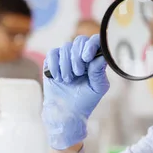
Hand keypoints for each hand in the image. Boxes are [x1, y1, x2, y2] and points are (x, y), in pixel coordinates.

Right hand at [42, 34, 108, 149]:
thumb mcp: (97, 88)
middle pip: (79, 40)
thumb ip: (99, 72)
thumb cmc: (85, 100)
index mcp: (94, 59)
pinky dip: (55, 65)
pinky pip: (52, 53)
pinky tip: (58, 78)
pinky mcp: (52, 61)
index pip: (95, 41)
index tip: (87, 57)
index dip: (91, 45)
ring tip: (68, 80)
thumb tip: (100, 56)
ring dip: (67, 65)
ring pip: (65, 47)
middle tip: (78, 73)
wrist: (66, 112)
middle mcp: (81, 55)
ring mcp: (66, 57)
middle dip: (78, 57)